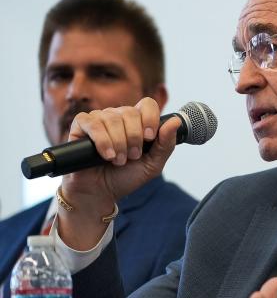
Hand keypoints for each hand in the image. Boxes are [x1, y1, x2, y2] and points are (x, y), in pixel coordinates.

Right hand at [58, 97, 179, 249]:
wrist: (100, 193)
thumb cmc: (125, 177)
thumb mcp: (152, 164)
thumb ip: (165, 144)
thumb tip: (176, 121)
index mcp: (137, 122)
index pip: (147, 104)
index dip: (150, 118)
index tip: (149, 138)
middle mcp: (118, 117)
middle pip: (130, 112)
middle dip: (133, 138)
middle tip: (132, 156)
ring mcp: (99, 120)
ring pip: (111, 118)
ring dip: (118, 143)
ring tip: (118, 160)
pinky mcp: (80, 127)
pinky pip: (91, 122)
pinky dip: (101, 140)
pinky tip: (106, 155)